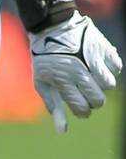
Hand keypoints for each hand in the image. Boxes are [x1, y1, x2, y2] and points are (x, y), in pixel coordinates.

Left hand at [30, 12, 122, 132]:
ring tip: (91, 78)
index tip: (80, 108)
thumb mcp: (42, 83)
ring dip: (102, 85)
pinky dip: (110, 70)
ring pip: (109, 85)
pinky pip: (117, 67)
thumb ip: (53, 106)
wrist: (53, 27)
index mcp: (64, 81)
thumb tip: (62, 131)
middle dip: (93, 102)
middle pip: (98, 100)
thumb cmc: (45, 59)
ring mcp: (93, 60)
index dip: (82, 112)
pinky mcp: (104, 48)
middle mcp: (80, 72)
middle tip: (86, 94)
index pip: (81, 108)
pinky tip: (98, 66)